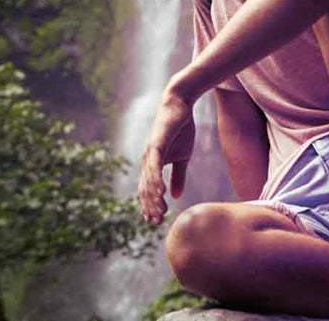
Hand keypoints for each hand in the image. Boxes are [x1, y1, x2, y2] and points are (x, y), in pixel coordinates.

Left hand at [137, 91, 195, 224]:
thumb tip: (176, 196)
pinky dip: (156, 179)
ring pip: (149, 180)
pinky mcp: (156, 145)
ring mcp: (150, 152)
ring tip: (159, 212)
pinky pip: (155, 166)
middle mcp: (147, 160)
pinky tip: (161, 192)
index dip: (149, 205)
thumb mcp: (182, 158)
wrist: (180, 106)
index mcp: (152, 164)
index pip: (148, 189)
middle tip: (155, 222)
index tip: (154, 220)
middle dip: (150, 206)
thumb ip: (178, 177)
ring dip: (153, 197)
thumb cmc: (180, 131)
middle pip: (146, 188)